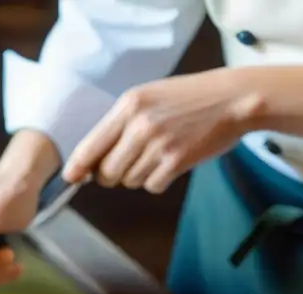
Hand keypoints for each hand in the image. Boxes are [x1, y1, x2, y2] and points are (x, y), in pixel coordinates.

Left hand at [62, 68, 264, 193]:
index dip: (77, 167)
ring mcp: (157, 145)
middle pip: (106, 173)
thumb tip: (90, 163)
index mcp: (127, 106)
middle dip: (112, 175)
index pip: (89, 146)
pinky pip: (152, 186)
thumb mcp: (147, 98)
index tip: (70, 178)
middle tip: (129, 163)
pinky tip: (171, 161)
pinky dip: (159, 180)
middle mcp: (139, 126)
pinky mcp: (175, 162)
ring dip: (139, 175)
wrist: (232, 99)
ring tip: (158, 153)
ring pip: (129, 181)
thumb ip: (119, 125)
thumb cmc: (187, 99)